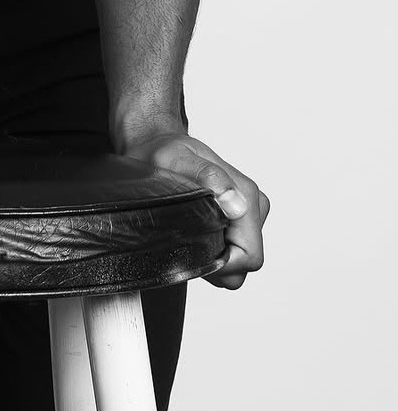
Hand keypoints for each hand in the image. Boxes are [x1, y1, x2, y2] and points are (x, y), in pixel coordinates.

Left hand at [120, 129, 269, 289]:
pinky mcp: (238, 221)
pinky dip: (213, 252)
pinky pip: (232, 253)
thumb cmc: (165, 152)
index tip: (195, 255)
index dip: (224, 265)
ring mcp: (247, 214)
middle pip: (245, 263)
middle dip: (217, 264)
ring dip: (214, 259)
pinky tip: (192, 235)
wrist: (158, 145)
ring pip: (238, 262)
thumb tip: (236, 205)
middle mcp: (252, 205)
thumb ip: (207, 176)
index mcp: (245, 194)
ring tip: (185, 235)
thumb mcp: (176, 158)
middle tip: (184, 245)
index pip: (250, 256)